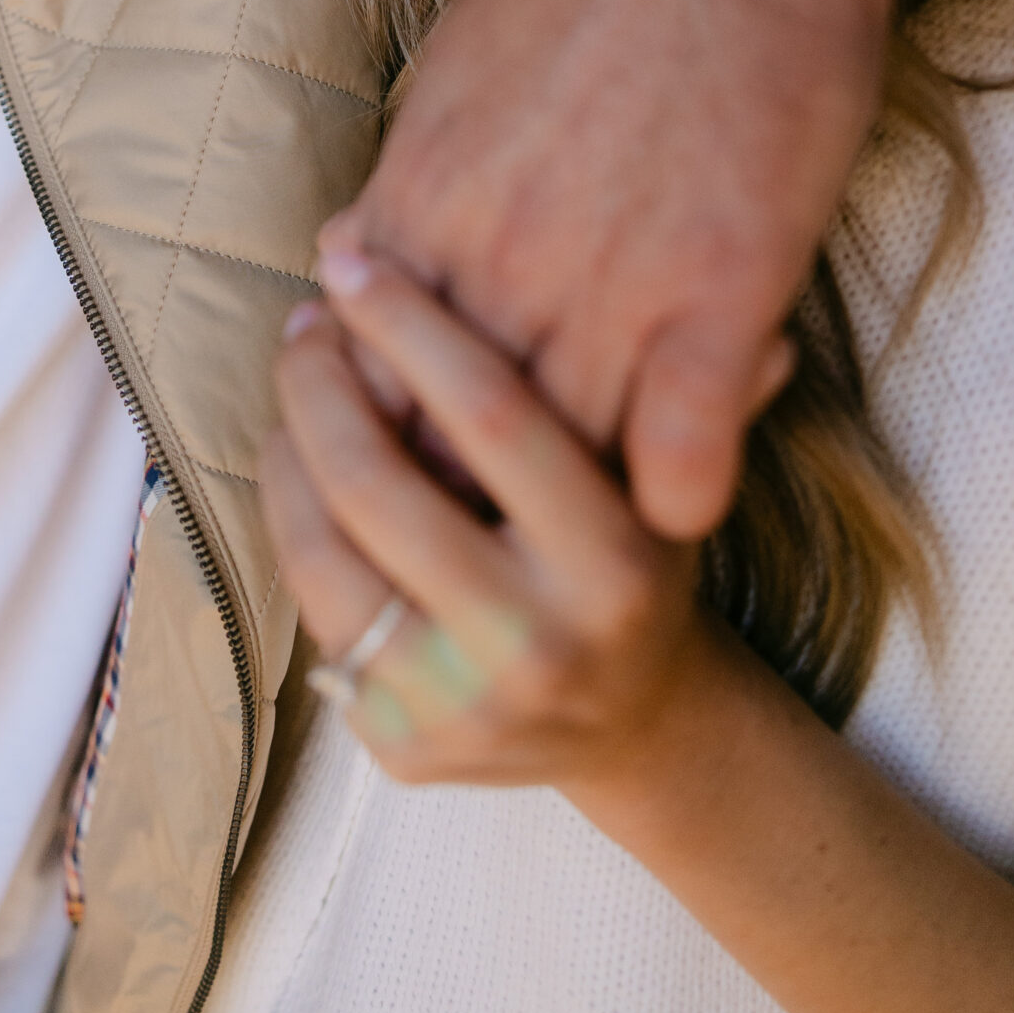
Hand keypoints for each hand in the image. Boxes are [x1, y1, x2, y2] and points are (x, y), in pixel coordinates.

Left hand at [266, 253, 721, 786]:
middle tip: (305, 323)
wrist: (631, 727)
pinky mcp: (403, 749)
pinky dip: (292, 528)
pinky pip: (316, 618)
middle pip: (380, 488)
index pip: (494, 419)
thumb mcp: (668, 482)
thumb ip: (681, 391)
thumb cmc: (637, 564)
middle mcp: (538, 648)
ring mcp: (462, 709)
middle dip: (321, 386)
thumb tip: (723, 300)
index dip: (412, 328)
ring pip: (325, 557)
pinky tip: (296, 467)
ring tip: (296, 386)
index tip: (355, 263)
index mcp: (614, 570)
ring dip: (289, 452)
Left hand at [326, 0, 889, 541]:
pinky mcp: (724, 289)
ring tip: (574, 537)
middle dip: (456, 498)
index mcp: (421, 198)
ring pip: (555, 468)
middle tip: (479, 531)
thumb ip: (406, 180)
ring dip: (565, 512)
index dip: (377, 434)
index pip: (362, 374)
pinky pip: (682, 462)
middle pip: (444, 440)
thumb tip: (354, 251)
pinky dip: (677, 492)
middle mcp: (497, 256)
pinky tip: (681, 488)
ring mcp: (608, 282)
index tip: (400, 459)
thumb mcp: (454, 68)